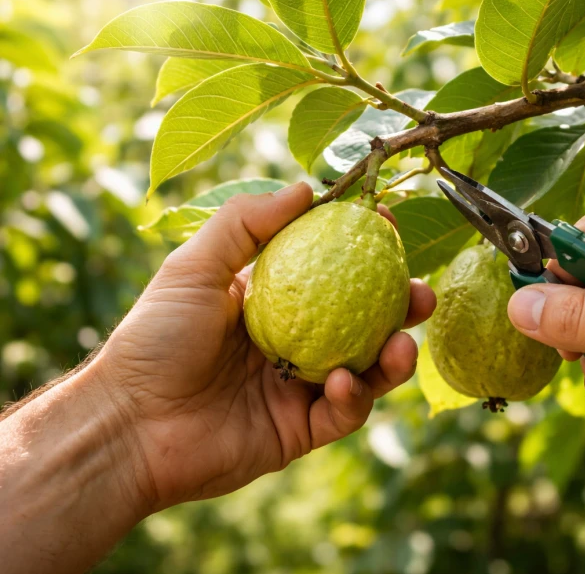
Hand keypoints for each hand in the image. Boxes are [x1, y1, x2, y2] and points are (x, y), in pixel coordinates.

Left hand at [95, 183, 434, 511]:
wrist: (129, 424)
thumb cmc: (155, 338)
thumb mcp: (194, 266)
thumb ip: (246, 223)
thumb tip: (307, 187)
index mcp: (273, 300)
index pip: (333, 269)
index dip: (365, 249)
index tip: (388, 225)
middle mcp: (294, 341)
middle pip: (364, 321)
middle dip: (401, 308)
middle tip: (422, 293)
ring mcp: (300, 388)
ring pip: (367, 369)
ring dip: (394, 357)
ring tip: (402, 344)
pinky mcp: (301, 431)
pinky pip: (344, 413)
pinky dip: (354, 396)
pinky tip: (343, 380)